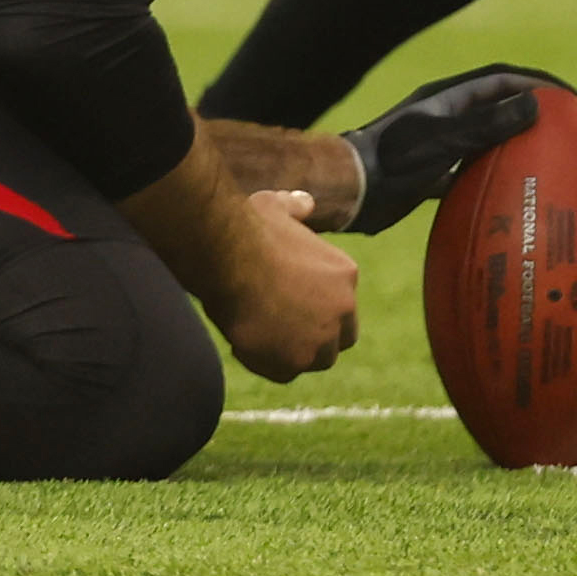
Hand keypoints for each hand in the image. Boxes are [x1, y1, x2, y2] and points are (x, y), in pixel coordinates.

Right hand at [217, 188, 360, 381]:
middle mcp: (343, 309)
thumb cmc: (250, 231)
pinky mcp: (296, 362)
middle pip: (338, 339)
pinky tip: (244, 343)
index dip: (321, 311)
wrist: (231, 258)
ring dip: (293, 354)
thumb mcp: (277, 206)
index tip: (296, 309)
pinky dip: (266, 364)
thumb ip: (295, 207)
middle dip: (316, 339)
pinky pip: (283, 373)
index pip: (344, 307)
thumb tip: (306, 203)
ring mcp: (322, 339)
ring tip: (262, 337)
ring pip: (314, 360)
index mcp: (345, 275)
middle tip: (283, 331)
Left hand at [337, 63, 568, 235]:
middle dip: (530, 109)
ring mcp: (438, 141)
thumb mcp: (444, 138)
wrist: (351, 187)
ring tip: (544, 156)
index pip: (502, 79)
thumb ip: (487, 123)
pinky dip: (491, 174)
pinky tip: (509, 192)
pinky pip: (470, 167)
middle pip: (497, 104)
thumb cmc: (393, 159)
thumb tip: (534, 104)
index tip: (569, 96)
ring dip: (513, 142)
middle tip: (564, 124)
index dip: (537, 83)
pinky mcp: (430, 169)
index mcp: (450, 96)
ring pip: (485, 137)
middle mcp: (446, 114)